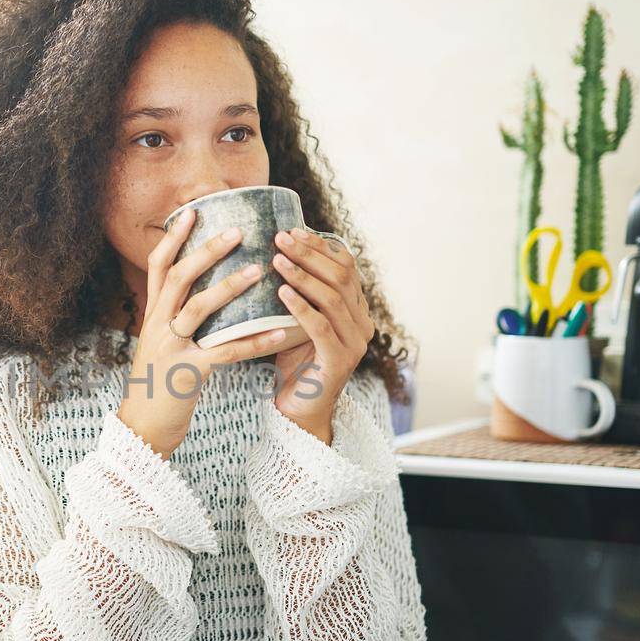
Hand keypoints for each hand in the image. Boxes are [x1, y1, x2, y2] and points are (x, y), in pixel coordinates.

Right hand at [118, 207, 298, 457]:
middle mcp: (157, 326)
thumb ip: (174, 318)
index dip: (174, 237)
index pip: (158, 266)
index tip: (193, 211)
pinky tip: (281, 332)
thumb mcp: (160, 345)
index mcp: (152, 316)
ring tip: (258, 270)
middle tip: (237, 230)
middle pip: (178, 277)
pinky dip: (255, 341)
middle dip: (206, 251)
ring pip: (198, 309)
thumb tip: (200, 293)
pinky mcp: (187, 374)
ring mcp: (170, 349)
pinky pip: (225, 352)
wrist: (142, 430)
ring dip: (229, 287)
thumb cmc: (158, 386)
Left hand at [268, 227, 374, 441]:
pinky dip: (301, 306)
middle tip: (280, 238)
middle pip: (341, 276)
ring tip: (277, 260)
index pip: (345, 265)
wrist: (298, 410)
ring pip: (333, 297)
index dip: (320, 245)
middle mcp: (363, 322)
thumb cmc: (293, 363)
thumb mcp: (297, 321)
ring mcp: (355, 343)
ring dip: (303, 275)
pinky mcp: (340, 361)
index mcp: (356, 309)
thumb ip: (298, 292)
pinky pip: (321, 326)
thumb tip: (276, 251)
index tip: (290, 230)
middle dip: (310, 253)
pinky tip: (281, 292)